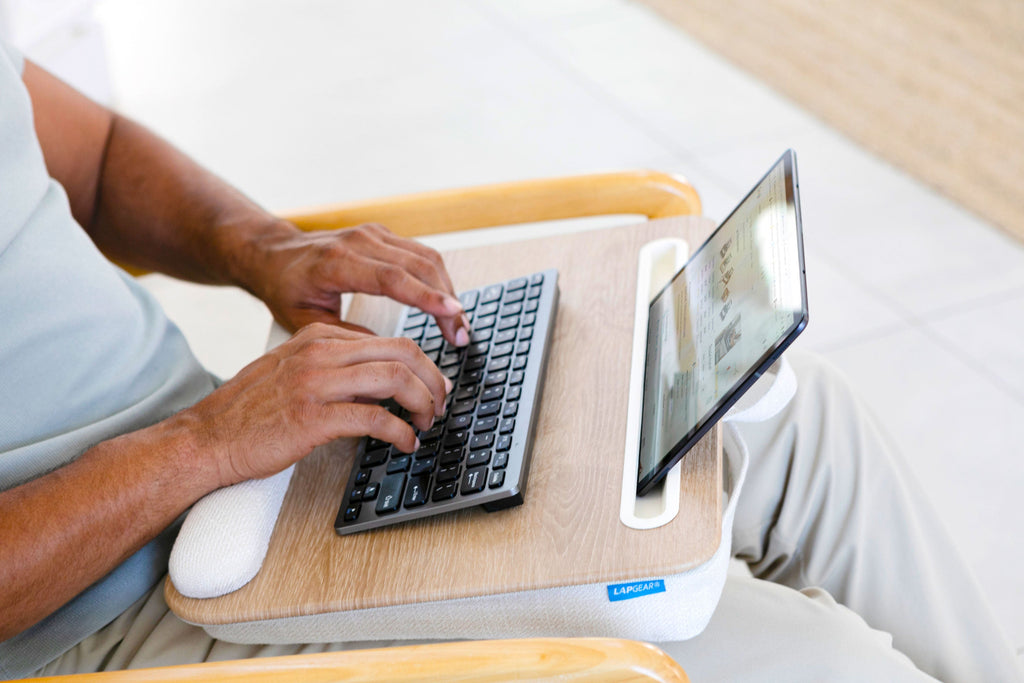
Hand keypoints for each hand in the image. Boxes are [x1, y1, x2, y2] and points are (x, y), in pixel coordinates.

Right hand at [178, 323, 450, 487]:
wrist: (205, 439)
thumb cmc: (248, 413)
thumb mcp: (293, 373)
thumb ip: (335, 370)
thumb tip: (380, 386)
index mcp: (317, 337)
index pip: (388, 340)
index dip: (421, 364)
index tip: (431, 386)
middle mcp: (320, 353)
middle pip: (403, 352)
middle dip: (433, 379)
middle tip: (440, 404)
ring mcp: (316, 383)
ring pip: (396, 379)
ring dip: (424, 403)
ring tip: (427, 423)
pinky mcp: (313, 418)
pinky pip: (376, 419)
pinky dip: (401, 432)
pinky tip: (405, 443)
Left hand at [239, 222, 470, 344]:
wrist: (273, 253)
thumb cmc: (286, 287)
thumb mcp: (306, 320)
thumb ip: (347, 335)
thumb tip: (386, 355)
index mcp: (337, 263)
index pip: (393, 277)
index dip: (427, 297)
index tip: (453, 314)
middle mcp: (359, 241)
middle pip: (419, 266)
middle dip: (446, 301)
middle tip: (462, 336)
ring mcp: (373, 234)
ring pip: (426, 257)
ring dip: (448, 290)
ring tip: (459, 325)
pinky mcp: (382, 234)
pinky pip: (420, 254)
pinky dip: (438, 279)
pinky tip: (445, 303)